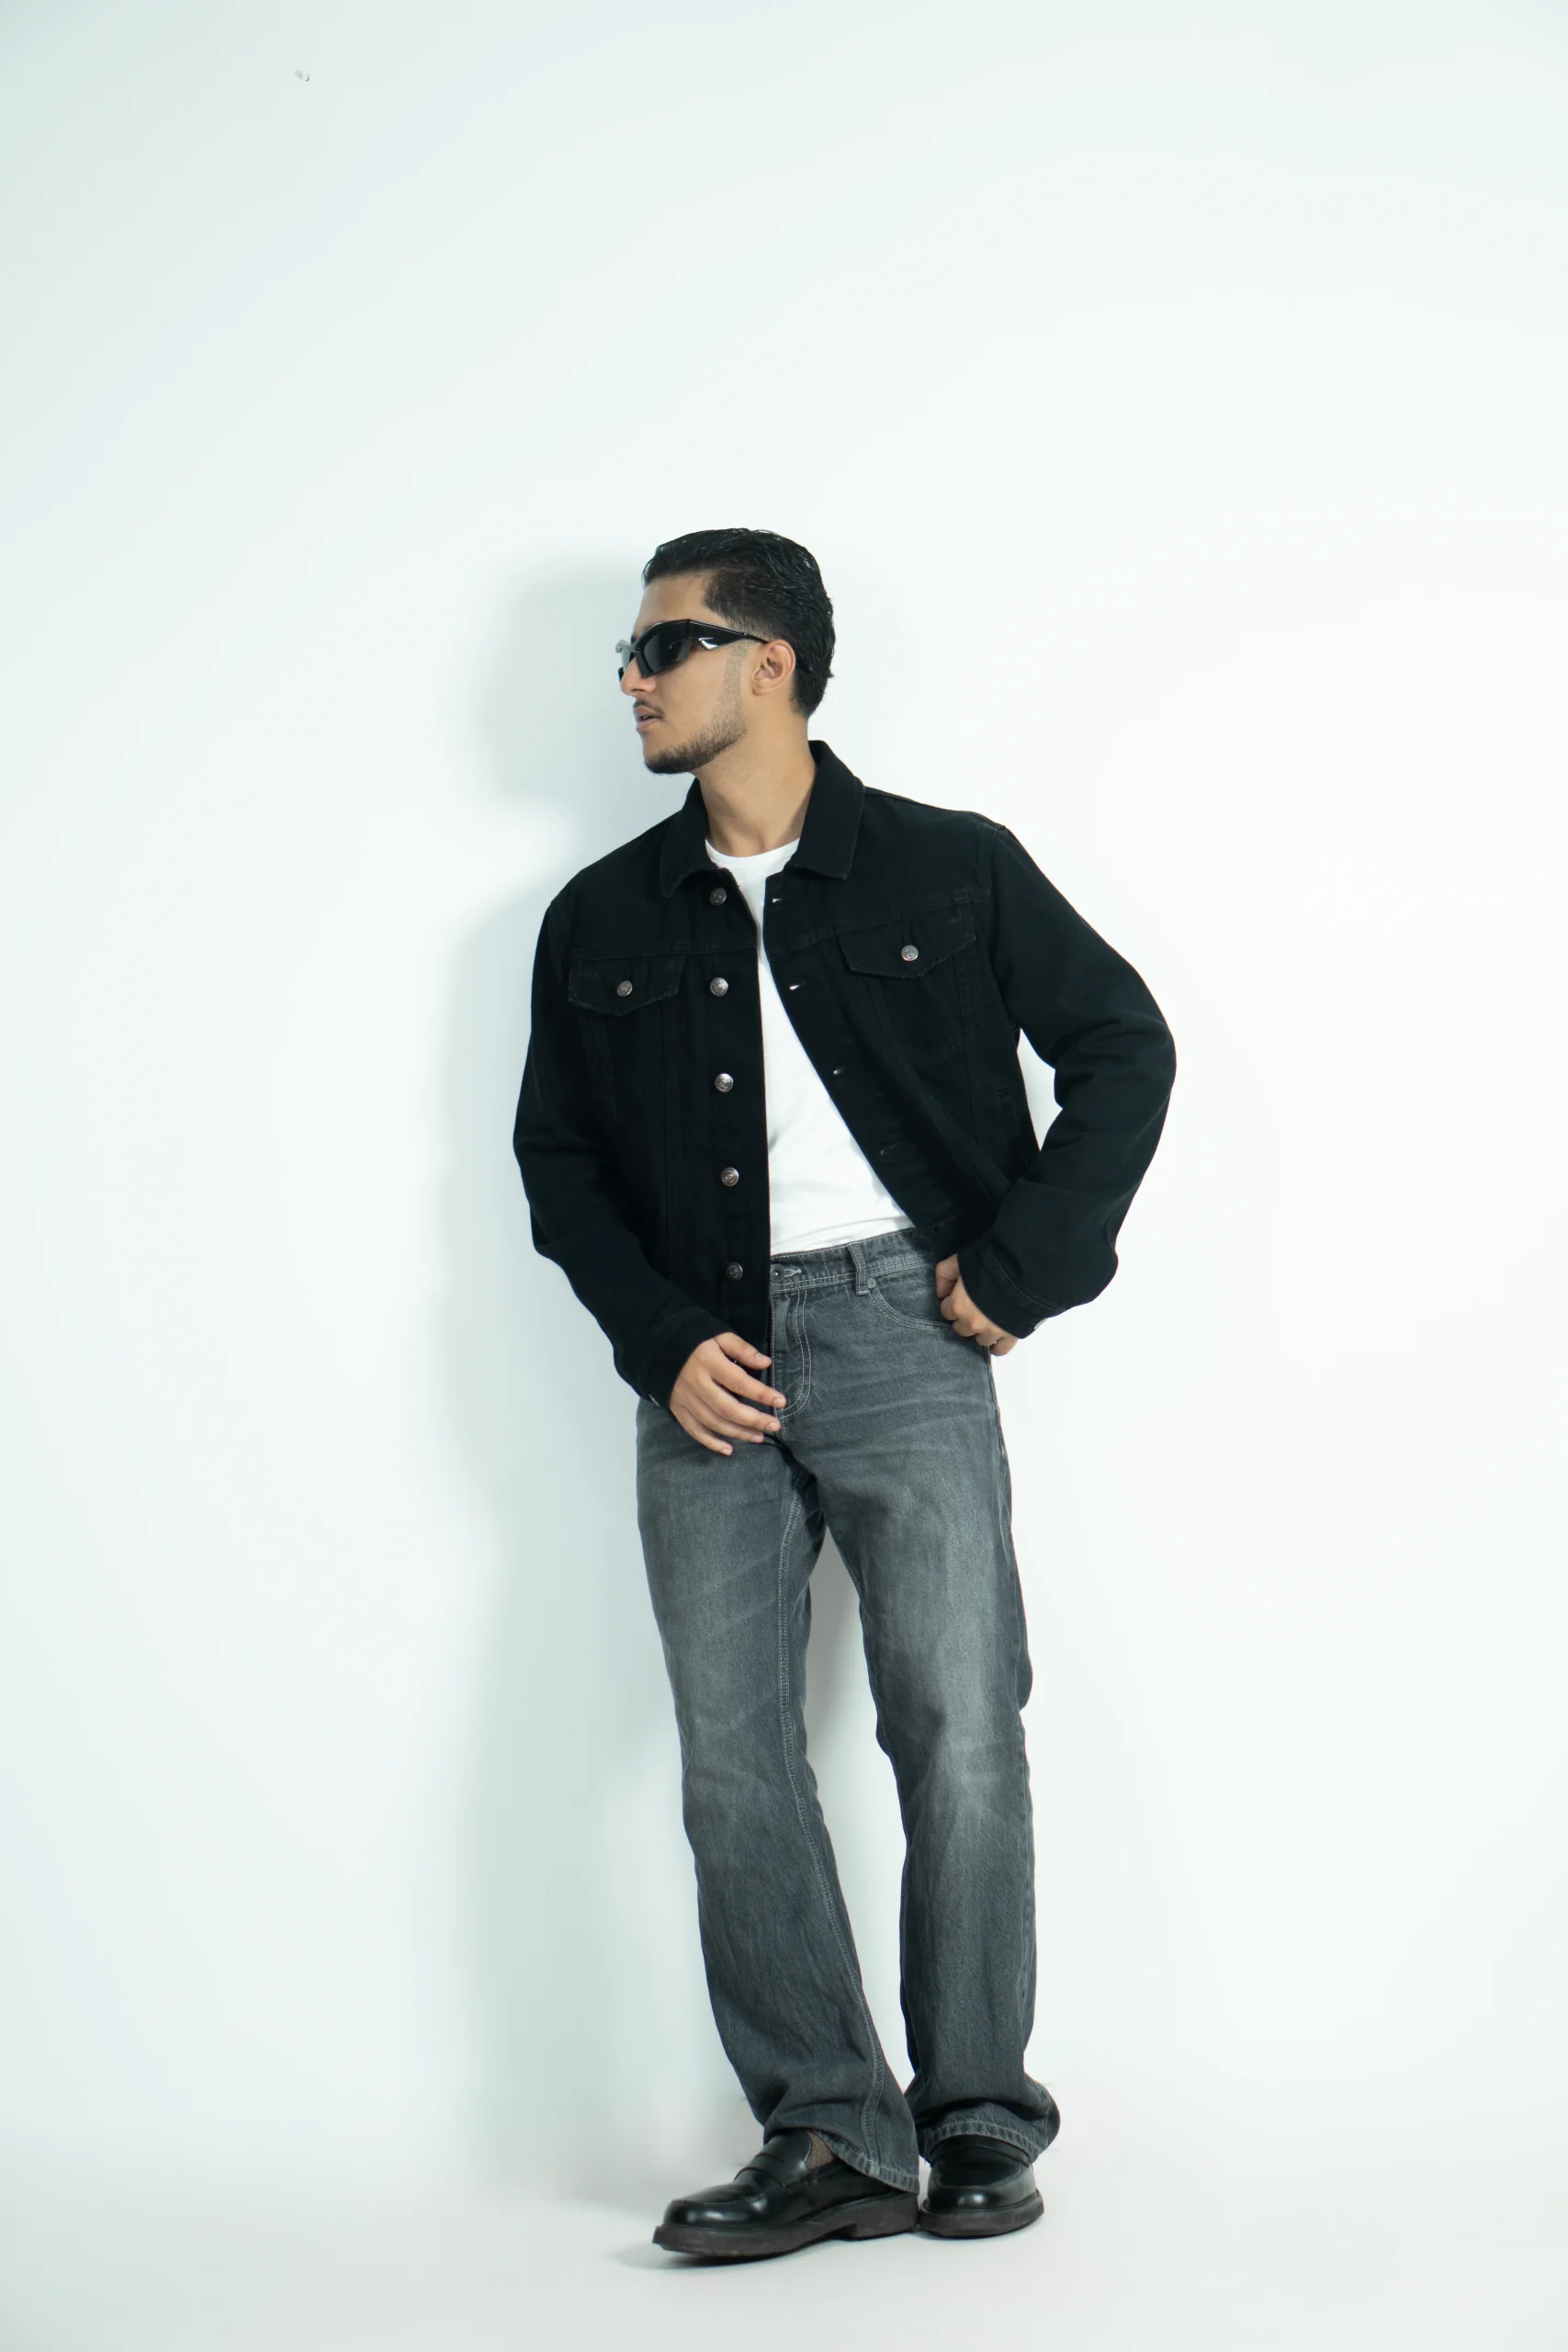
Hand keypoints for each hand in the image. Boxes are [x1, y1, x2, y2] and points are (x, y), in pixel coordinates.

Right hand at [669, 1333, 787, 1454]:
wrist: (659, 1346)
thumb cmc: (696, 1340)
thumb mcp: (720, 1336)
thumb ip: (742, 1349)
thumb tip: (766, 1363)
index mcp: (709, 1362)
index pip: (739, 1382)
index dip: (761, 1393)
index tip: (781, 1401)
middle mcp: (697, 1384)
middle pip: (728, 1408)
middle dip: (754, 1420)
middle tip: (774, 1425)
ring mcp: (686, 1399)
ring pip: (714, 1422)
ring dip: (738, 1433)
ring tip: (759, 1437)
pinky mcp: (678, 1409)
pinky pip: (694, 1430)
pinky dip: (711, 1442)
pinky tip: (728, 1450)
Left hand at [934, 1255, 1018, 1353]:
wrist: (1023, 1272)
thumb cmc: (990, 1264)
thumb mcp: (959, 1260)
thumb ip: (944, 1274)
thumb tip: (940, 1292)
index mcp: (957, 1306)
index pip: (946, 1311)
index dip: (952, 1302)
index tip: (959, 1296)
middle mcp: (972, 1324)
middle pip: (961, 1328)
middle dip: (964, 1318)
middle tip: (974, 1305)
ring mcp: (992, 1332)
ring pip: (979, 1339)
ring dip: (980, 1330)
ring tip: (987, 1318)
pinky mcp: (1011, 1335)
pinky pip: (1000, 1350)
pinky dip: (997, 1347)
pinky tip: (996, 1340)